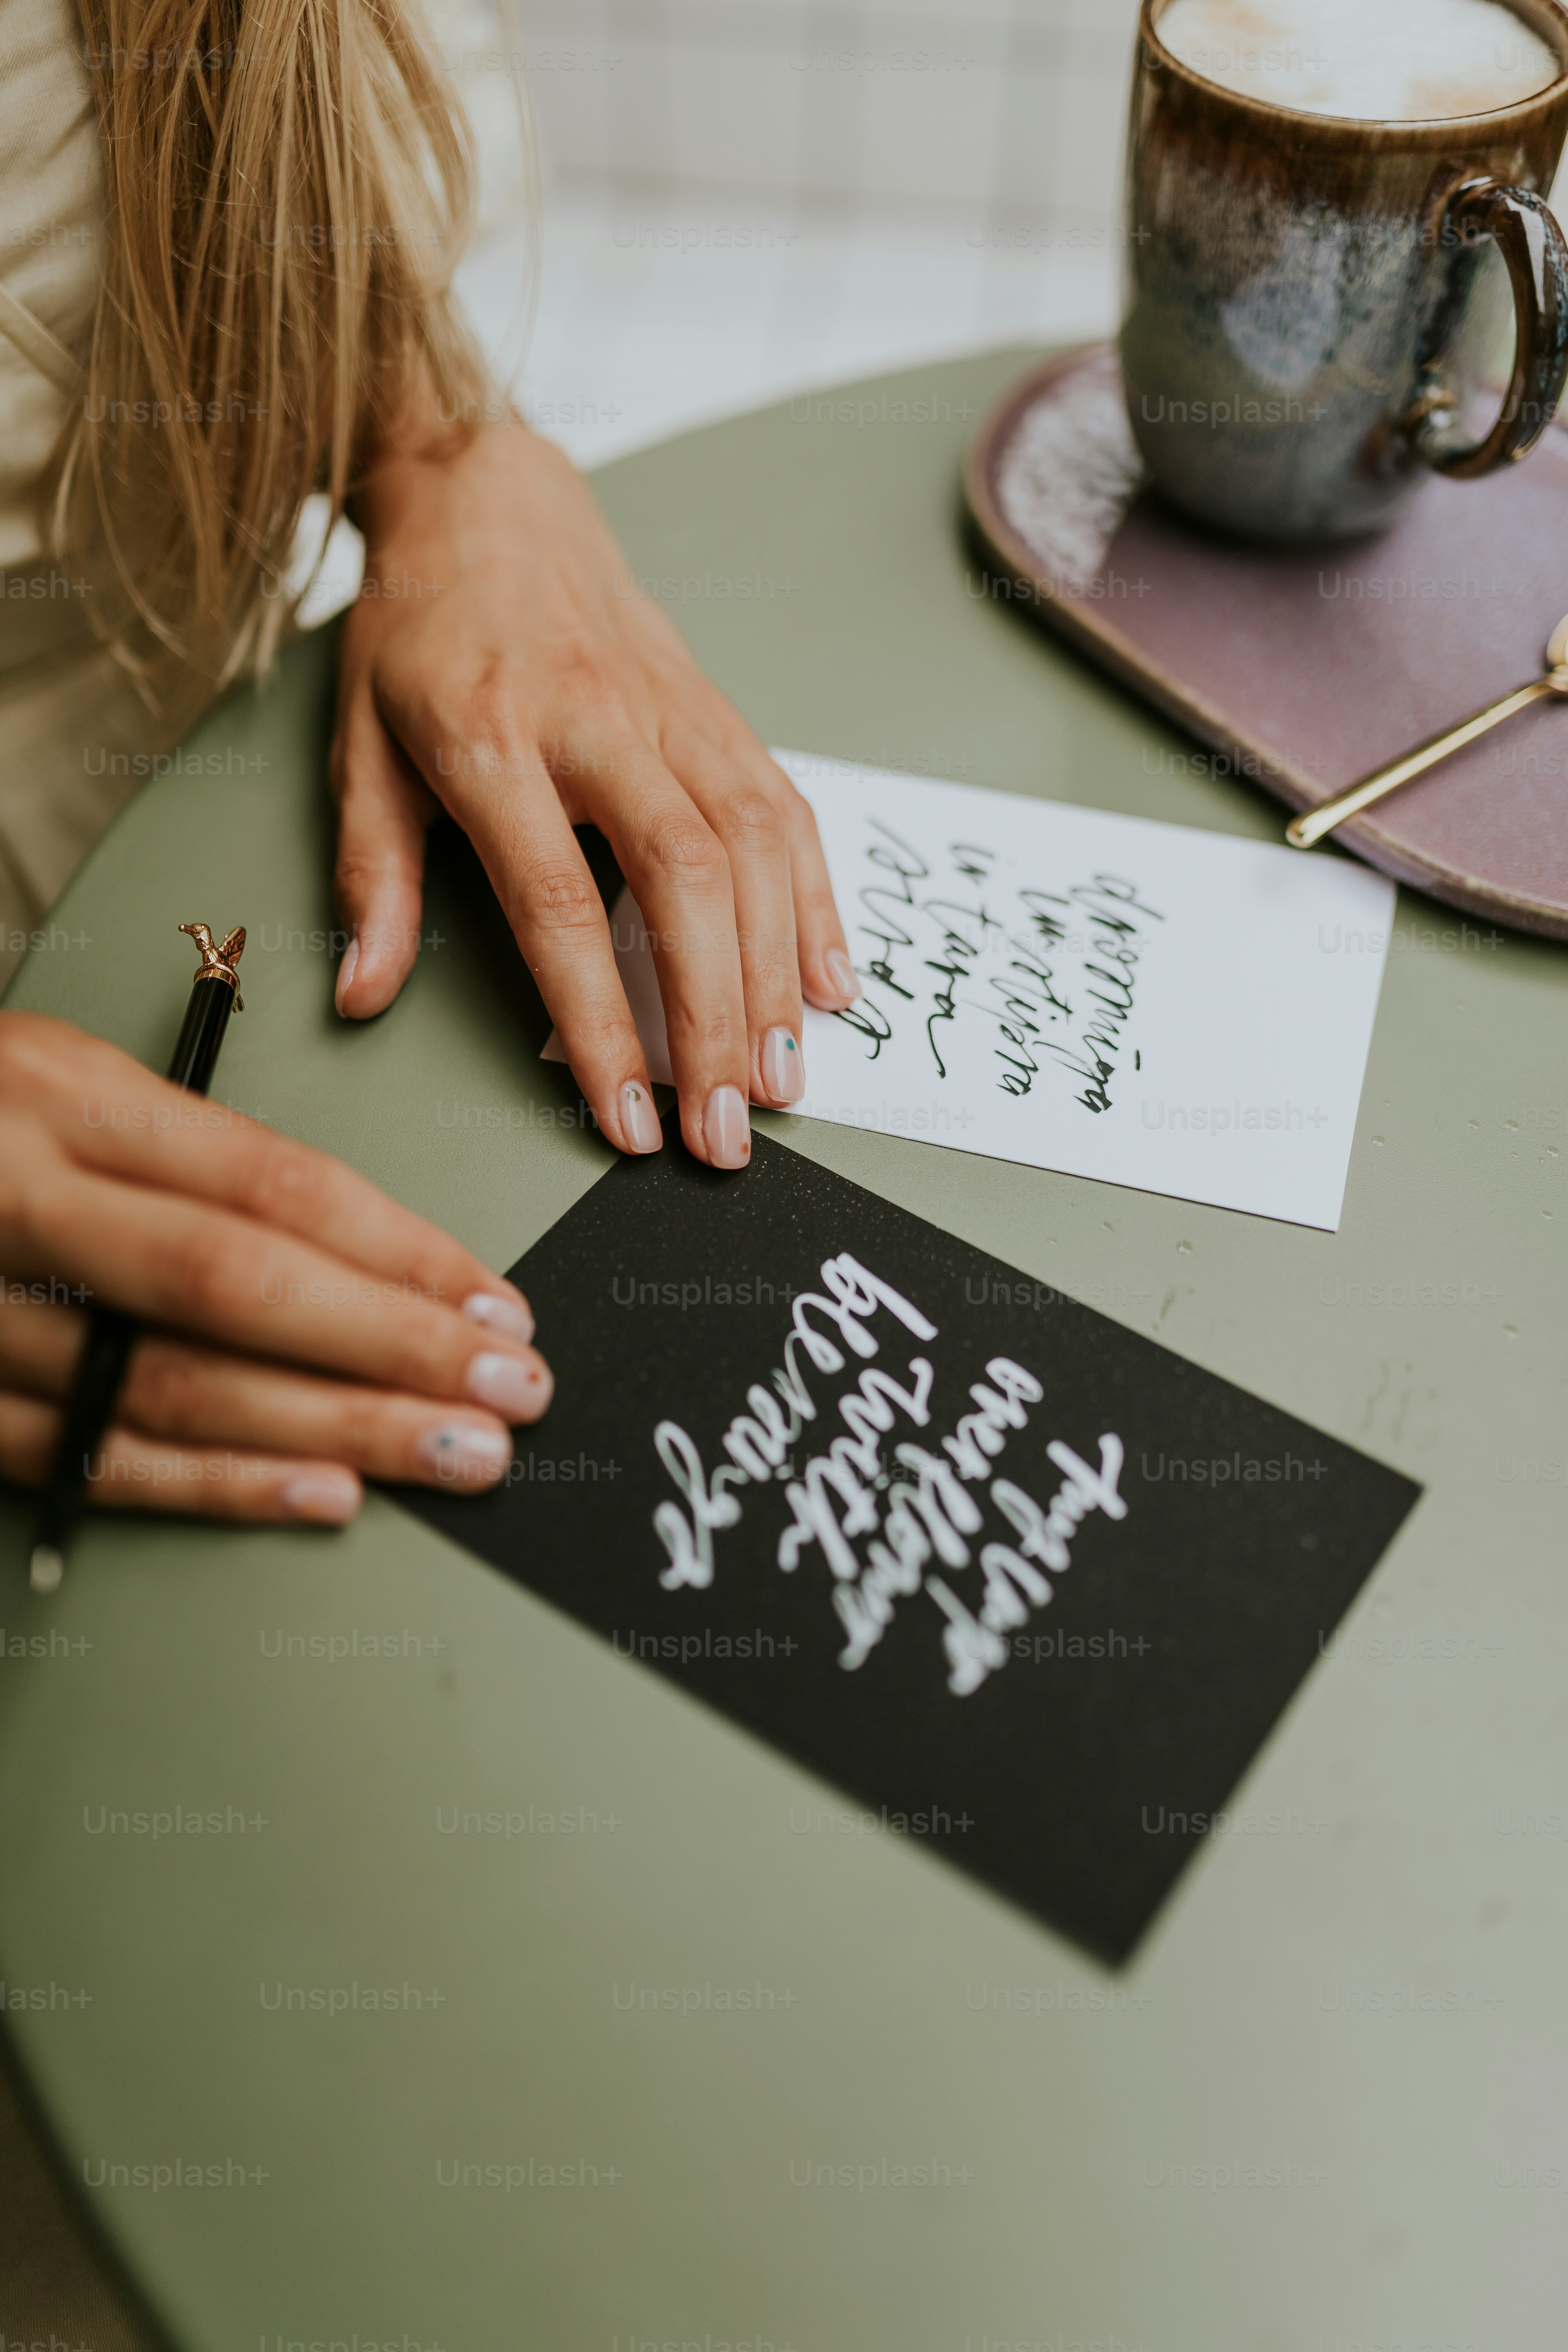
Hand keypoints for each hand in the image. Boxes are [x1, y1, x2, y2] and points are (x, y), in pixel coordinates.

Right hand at [0, 1014, 550, 1522]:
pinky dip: (217, 1484)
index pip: (270, 1184)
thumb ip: (191, 1157)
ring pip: (176, 1385)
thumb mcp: (65, 1082)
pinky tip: (323, 1494)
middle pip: (239, 1287)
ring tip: (455, 1452)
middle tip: (511, 1389)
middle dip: (394, 1348)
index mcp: (64, 1096)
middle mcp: (18, 1195)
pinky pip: (97, 1456)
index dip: (400, 1250)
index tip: (496, 1301)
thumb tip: (361, 1250)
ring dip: (333, 1430)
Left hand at [330, 417, 859, 1170]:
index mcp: (494, 741)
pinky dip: (816, 902)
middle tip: (727, 1128)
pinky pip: (784, 810)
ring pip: (751, 850)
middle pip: (682, 882)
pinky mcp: (718, 711)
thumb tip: (364, 993)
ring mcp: (672, 713)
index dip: (599, 1019)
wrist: (488, 499)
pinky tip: (829, 983)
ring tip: (781, 1080)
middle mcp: (597, 724)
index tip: (625, 1116)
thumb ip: (371, 873)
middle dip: (714, 1018)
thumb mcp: (359, 747)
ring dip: (777, 976)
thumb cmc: (420, 634)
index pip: (558, 905)